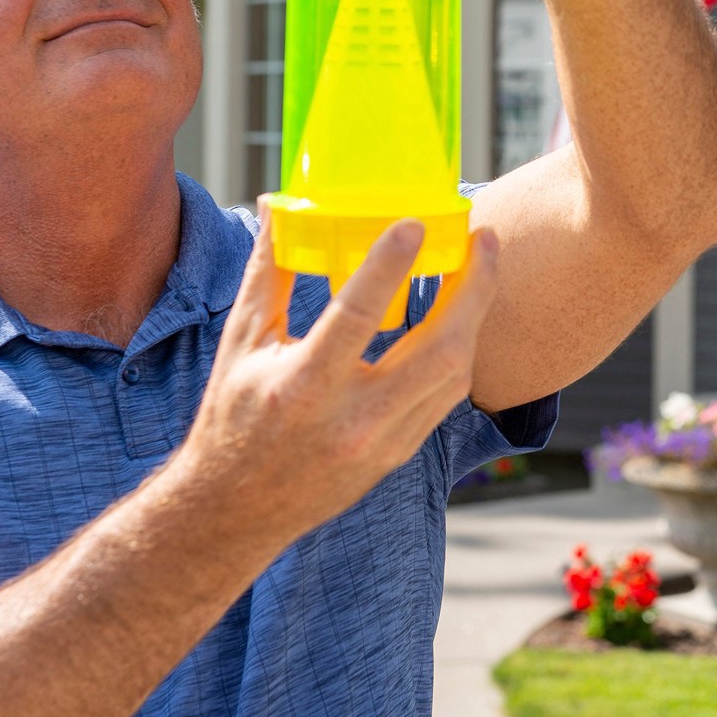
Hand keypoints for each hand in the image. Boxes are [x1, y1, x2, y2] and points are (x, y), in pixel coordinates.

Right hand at [170, 203, 499, 554]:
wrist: (234, 511)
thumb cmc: (232, 417)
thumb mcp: (242, 341)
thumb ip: (269, 270)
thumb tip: (278, 205)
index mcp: (303, 386)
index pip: (357, 316)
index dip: (390, 266)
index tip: (416, 223)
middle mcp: (351, 420)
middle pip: (439, 350)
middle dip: (473, 289)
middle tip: (484, 239)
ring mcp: (382, 443)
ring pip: (454, 375)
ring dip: (473, 317)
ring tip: (478, 269)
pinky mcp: (398, 455)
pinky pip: (445, 398)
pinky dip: (458, 353)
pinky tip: (460, 316)